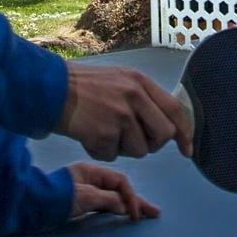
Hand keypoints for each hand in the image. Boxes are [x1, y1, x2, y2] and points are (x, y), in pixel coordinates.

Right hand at [56, 63, 192, 161]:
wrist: (49, 89)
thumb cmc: (83, 87)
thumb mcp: (120, 80)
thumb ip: (144, 98)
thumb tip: (168, 125)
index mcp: (141, 82)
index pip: (175, 109)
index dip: (185, 133)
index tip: (187, 150)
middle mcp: (134, 96)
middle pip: (163, 135)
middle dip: (152, 145)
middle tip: (134, 141)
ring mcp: (119, 115)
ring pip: (140, 150)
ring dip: (123, 149)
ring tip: (104, 132)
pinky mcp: (103, 133)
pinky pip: (113, 156)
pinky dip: (102, 152)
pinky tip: (89, 136)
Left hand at [66, 161, 159, 220]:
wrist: (32, 207)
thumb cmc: (57, 199)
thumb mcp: (87, 197)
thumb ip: (109, 200)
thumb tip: (124, 206)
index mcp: (91, 171)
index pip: (120, 181)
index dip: (131, 197)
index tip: (135, 213)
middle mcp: (90, 179)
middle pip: (119, 189)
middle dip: (136, 201)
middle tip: (154, 213)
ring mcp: (85, 191)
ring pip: (113, 198)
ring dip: (128, 206)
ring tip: (143, 216)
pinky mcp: (80, 203)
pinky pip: (104, 205)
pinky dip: (116, 210)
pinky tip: (124, 215)